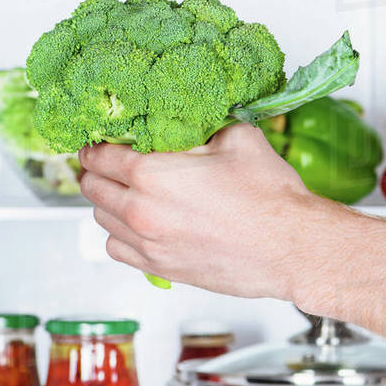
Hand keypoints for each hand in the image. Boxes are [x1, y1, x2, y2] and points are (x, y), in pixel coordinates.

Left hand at [79, 124, 332, 299]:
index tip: (99, 142)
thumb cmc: (270, 198)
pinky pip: (117, 250)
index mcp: (152, 174)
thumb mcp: (237, 138)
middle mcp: (142, 211)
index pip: (101, 156)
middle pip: (93, 188)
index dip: (95, 145)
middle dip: (96, 171)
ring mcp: (149, 244)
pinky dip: (119, 234)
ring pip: (101, 219)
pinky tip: (137, 224)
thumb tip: (192, 117)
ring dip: (107, 202)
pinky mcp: (161, 268)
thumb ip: (203, 124)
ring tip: (123, 191)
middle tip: (106, 163)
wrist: (292, 247)